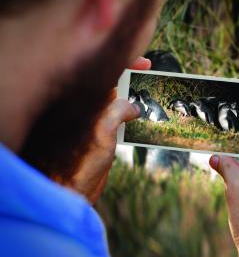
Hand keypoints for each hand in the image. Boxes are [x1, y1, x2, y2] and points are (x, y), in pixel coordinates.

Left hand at [53, 57, 150, 203]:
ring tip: (151, 99)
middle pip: (111, 84)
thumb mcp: (102, 131)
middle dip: (131, 79)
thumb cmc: (77, 163)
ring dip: (133, 100)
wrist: (68, 192)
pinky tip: (142, 119)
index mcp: (84, 101)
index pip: (105, 72)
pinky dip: (130, 116)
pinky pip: (118, 119)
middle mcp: (87, 108)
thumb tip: (133, 106)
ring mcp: (94, 122)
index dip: (126, 64)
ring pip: (116, 102)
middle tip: (151, 79)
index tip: (146, 64)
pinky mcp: (99, 137)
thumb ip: (117, 110)